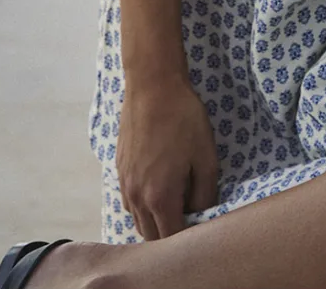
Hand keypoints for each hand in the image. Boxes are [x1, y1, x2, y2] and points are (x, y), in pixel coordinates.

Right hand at [116, 73, 220, 239]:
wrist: (153, 87)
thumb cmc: (183, 119)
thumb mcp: (206, 156)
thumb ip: (205, 192)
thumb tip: (202, 212)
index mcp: (160, 197)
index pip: (171, 238)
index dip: (188, 238)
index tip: (202, 229)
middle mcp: (136, 197)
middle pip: (151, 235)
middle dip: (170, 234)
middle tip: (190, 216)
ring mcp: (124, 184)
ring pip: (138, 220)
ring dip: (155, 221)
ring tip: (176, 202)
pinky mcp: (118, 170)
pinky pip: (129, 202)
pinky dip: (143, 206)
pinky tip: (158, 186)